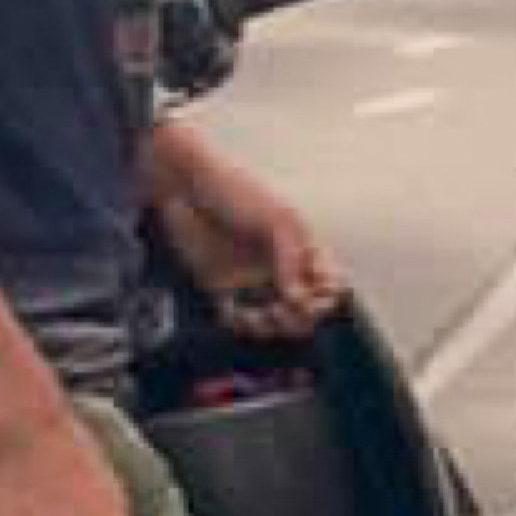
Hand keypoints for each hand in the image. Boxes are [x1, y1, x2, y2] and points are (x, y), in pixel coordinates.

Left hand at [156, 159, 344, 341]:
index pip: (331, 284)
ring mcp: (253, 280)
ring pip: (277, 321)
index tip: (310, 295)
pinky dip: (243, 325)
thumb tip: (298, 301)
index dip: (327, 296)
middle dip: (302, 318)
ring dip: (274, 327)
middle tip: (284, 308)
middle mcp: (281, 269)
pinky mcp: (223, 289)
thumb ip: (291, 261)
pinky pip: (241, 320)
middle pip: (308, 310)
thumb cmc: (236, 193)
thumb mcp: (274, 220)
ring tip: (262, 314)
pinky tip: (237, 312)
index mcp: (302, 249)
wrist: (185, 188)